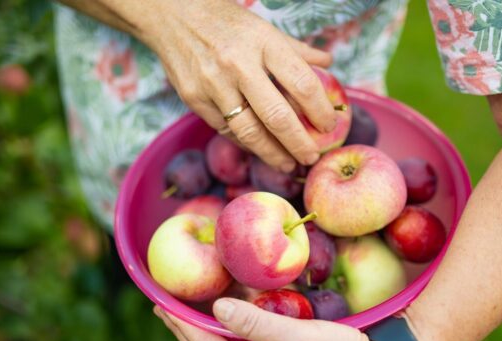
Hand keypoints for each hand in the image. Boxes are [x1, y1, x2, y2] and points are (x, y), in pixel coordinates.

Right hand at [138, 0, 337, 171]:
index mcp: (264, 43)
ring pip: (249, 132)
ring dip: (272, 153)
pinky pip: (226, 129)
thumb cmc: (225, 21)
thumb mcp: (264, 28)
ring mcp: (213, 84)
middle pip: (277, 116)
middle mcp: (239, 65)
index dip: (320, 111)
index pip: (302, 84)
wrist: (171, 14)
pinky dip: (245, 142)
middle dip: (298, 144)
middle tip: (311, 158)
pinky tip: (260, 148)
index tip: (329, 127)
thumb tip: (328, 63)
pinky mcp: (194, 99)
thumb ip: (296, 49)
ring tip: (288, 164)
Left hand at [154, 299, 404, 340]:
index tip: (162, 304)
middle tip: (164, 308)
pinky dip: (231, 335)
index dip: (183, 324)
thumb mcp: (296, 338)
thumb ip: (253, 323)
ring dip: (207, 334)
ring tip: (186, 313)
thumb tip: (216, 309)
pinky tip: (226, 320)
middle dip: (186, 331)